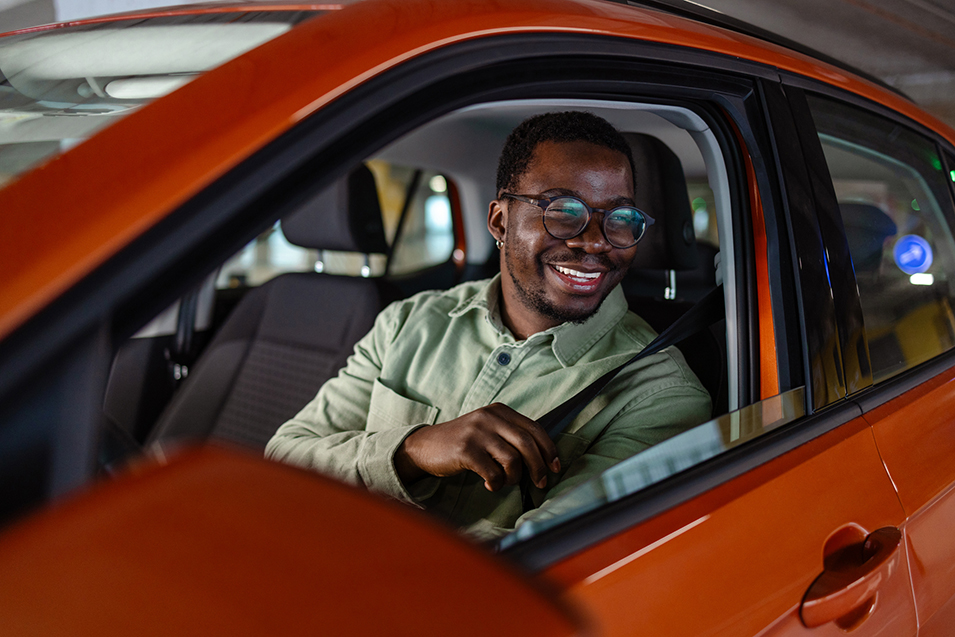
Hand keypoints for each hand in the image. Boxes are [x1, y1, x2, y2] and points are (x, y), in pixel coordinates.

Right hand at [394, 403, 560, 491]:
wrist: (426, 446)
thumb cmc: (463, 442)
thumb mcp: (488, 429)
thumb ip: (511, 435)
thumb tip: (543, 459)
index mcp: (499, 411)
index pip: (534, 428)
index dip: (549, 450)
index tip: (555, 467)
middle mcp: (490, 418)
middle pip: (527, 444)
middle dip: (538, 467)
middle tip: (540, 483)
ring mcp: (477, 433)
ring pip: (512, 459)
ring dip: (514, 477)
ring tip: (505, 481)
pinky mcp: (466, 450)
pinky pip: (493, 472)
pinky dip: (496, 483)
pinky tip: (489, 484)